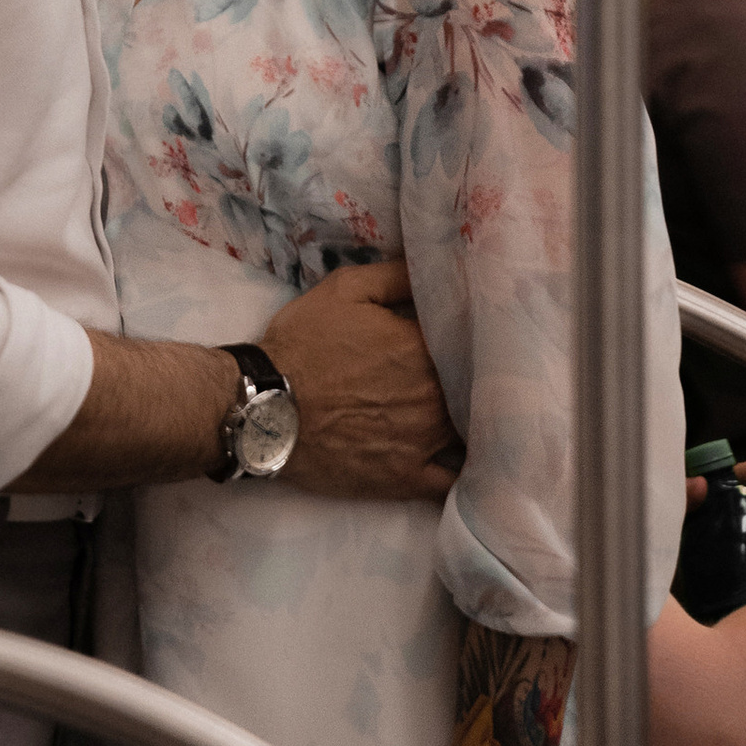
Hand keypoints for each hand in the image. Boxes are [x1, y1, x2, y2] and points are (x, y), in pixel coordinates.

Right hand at [268, 257, 462, 499]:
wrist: (262, 409)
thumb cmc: (302, 345)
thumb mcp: (344, 290)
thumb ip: (396, 275)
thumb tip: (437, 263)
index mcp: (423, 347)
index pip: (470, 338)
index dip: (474, 334)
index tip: (475, 332)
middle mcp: (434, 396)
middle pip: (478, 386)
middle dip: (481, 377)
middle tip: (483, 370)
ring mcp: (424, 442)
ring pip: (471, 430)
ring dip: (477, 418)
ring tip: (480, 410)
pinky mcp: (406, 478)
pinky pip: (452, 482)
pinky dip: (464, 470)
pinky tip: (471, 460)